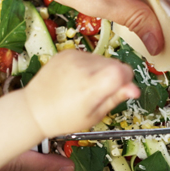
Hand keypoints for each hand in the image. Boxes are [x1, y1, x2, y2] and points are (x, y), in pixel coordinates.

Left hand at [22, 50, 138, 138]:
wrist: (35, 108)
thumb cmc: (63, 118)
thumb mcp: (94, 116)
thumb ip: (115, 98)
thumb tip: (134, 89)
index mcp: (90, 87)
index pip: (123, 70)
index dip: (126, 80)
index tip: (118, 90)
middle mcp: (82, 68)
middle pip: (115, 63)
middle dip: (114, 76)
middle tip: (98, 93)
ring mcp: (73, 57)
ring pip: (103, 59)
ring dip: (101, 70)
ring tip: (84, 86)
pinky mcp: (67, 52)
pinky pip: (89, 55)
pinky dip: (88, 66)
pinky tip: (77, 79)